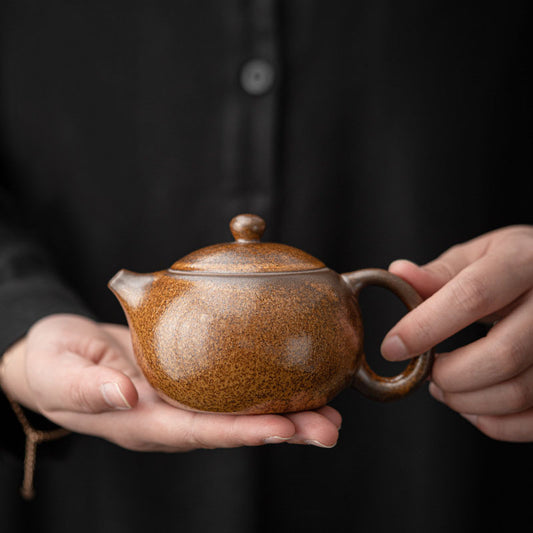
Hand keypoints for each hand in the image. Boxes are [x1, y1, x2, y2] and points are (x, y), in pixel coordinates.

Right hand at [0, 314, 340, 450]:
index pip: (198, 432)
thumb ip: (87, 388)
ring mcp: (179, 396)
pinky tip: (290, 381)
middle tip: (328, 429)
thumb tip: (124, 396)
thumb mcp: (57, 373)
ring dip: (283, 412)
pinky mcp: (184, 374)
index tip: (284, 430)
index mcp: (140, 421)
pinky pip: (227, 384)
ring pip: (236, 408)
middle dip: (281, 430)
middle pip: (230, 427)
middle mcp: (168, 414)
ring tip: (328, 412)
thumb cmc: (51, 364)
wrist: (55, 353)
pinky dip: (260, 385)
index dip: (241, 433)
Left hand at [380, 225, 532, 441]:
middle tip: (426, 372)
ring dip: (467, 401)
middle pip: (502, 355)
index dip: (425, 326)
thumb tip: (398, 274)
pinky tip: (474, 407)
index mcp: (522, 261)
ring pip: (519, 391)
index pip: (471, 297)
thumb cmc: (517, 265)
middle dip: (450, 375)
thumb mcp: (481, 254)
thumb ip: (440, 273)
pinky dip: (496, 423)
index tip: (393, 347)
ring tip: (444, 388)